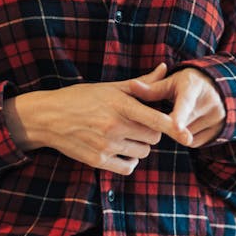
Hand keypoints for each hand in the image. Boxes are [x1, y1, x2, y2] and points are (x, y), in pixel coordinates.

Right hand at [3, 63, 175, 174]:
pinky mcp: (98, 161)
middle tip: (137, 124)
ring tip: (126, 135)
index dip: (173, 127)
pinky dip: (129, 161)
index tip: (187, 136)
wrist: (47, 117)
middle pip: (154, 137)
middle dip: (151, 132)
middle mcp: (114, 126)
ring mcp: (106, 145)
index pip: (154, 118)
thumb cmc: (80, 98)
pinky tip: (121, 150)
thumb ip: (141, 83)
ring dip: (140, 146)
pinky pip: (128, 167)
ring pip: (143, 152)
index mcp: (119, 105)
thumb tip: (165, 69)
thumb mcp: (109, 87)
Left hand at [128, 63, 225, 147]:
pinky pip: (195, 142)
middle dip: (169, 121)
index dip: (179, 116)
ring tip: (180, 113)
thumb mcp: (170, 82)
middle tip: (167, 110)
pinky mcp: (219, 130)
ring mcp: (217, 117)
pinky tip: (188, 123)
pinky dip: (187, 136)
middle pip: (181, 124)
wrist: (216, 87)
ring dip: (178, 130)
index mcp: (193, 87)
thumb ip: (151, 88)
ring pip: (187, 135)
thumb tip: (132, 86)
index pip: (185, 103)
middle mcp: (209, 102)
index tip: (175, 126)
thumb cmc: (186, 84)